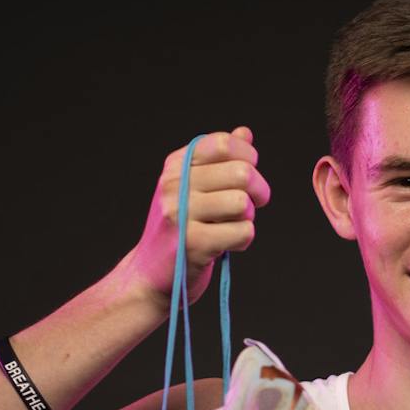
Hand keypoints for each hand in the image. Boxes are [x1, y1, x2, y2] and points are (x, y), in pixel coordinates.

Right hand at [121, 126, 270, 308]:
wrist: (149, 276)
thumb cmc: (179, 231)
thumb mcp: (193, 189)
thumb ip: (219, 162)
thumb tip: (244, 133)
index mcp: (175, 166)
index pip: (224, 144)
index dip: (248, 158)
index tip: (247, 179)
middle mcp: (174, 185)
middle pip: (241, 172)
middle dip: (259, 191)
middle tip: (252, 206)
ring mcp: (181, 214)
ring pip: (243, 203)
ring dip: (248, 218)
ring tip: (232, 227)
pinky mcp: (193, 243)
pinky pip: (243, 232)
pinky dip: (243, 240)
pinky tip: (226, 246)